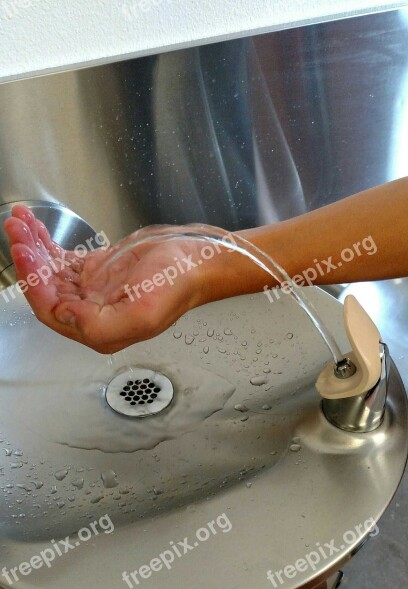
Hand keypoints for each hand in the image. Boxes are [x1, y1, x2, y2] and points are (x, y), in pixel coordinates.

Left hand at [4, 206, 208, 352]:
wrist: (195, 260)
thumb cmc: (177, 285)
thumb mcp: (143, 313)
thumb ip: (100, 326)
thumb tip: (64, 315)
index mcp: (100, 329)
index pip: (52, 309)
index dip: (34, 284)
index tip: (25, 254)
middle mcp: (92, 311)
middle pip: (46, 288)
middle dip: (29, 259)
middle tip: (17, 232)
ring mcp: (93, 288)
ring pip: (50, 272)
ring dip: (33, 248)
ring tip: (21, 224)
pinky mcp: (97, 268)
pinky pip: (63, 258)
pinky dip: (46, 243)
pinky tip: (36, 229)